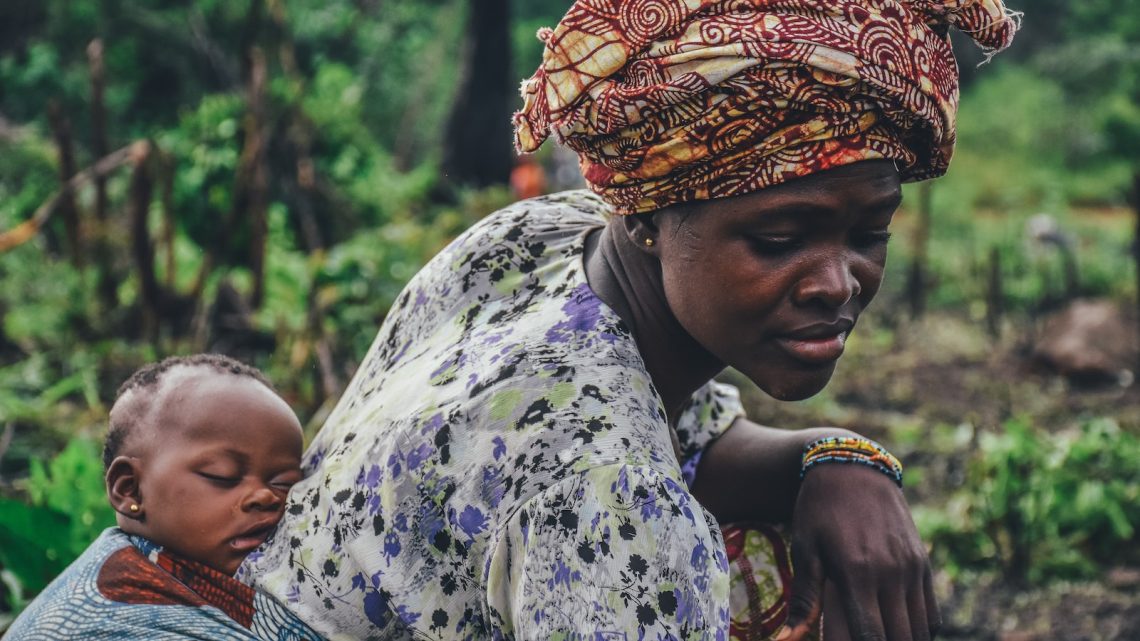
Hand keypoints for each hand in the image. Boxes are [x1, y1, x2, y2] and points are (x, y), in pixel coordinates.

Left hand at [776, 464, 939, 640]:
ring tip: (879, 636)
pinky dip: (919, 630)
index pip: (870, 637)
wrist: (852, 467)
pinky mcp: (922, 563)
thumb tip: (786, 640)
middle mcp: (890, 573)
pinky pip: (931, 613)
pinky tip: (898, 629)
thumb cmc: (819, 510)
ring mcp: (911, 568)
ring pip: (920, 631)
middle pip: (899, 638)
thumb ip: (804, 599)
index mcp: (856, 572)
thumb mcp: (805, 549)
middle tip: (861, 638)